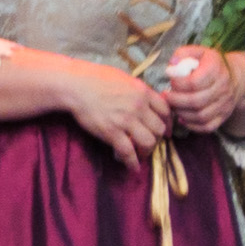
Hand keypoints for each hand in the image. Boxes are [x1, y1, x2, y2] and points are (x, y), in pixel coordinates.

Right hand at [60, 60, 175, 160]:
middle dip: (157, 138)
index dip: (167, 123)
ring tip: (142, 154)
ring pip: (149, 142)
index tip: (165, 131)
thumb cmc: (97, 78)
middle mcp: (139, 107)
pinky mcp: (112, 132)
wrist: (77, 86)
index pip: (166, 111)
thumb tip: (147, 100)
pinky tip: (133, 167)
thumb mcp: (125, 79)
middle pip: (159, 129)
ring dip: (147, 151)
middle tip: (150, 142)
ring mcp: (126, 120)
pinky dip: (132, 162)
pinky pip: (128, 152)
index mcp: (143, 92)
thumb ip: (139, 90)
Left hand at [164, 46, 244, 132]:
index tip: (171, 81)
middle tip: (166, 96)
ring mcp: (224, 104)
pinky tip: (182, 117)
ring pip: (200, 116)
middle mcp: (222, 88)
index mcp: (215, 69)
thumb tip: (172, 65)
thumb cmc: (211, 64)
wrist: (234, 77)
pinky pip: (206, 127)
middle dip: (175, 101)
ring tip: (173, 105)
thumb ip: (183, 54)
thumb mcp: (199, 52)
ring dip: (181, 113)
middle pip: (196, 101)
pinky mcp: (223, 116)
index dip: (178, 84)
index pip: (194, 82)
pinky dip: (192, 125)